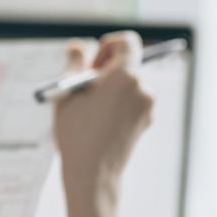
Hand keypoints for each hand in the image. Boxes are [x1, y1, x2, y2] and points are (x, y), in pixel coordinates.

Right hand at [52, 31, 153, 209]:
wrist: (93, 175)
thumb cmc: (77, 132)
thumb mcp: (68, 92)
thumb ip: (75, 63)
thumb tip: (79, 46)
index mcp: (125, 75)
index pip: (127, 42)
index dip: (109, 45)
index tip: (93, 62)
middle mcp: (143, 87)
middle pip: (128, 63)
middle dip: (107, 68)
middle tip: (86, 85)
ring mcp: (148, 105)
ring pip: (129, 83)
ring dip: (111, 87)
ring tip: (89, 107)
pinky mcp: (146, 120)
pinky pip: (133, 100)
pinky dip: (119, 102)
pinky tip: (100, 121)